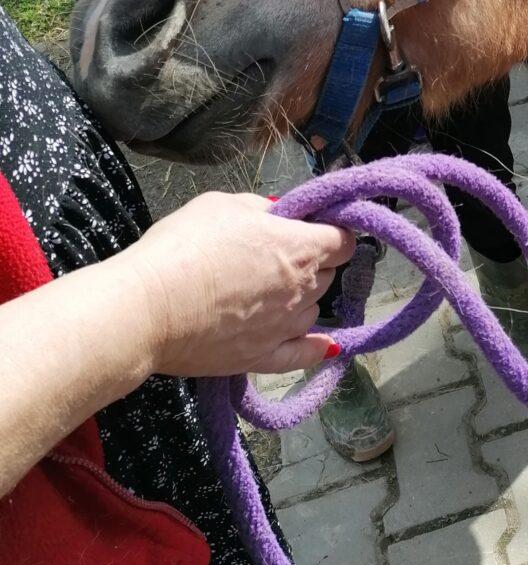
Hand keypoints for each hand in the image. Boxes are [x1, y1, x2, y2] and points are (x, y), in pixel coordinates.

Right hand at [122, 192, 355, 375]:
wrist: (148, 307)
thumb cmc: (185, 245)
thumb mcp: (224, 205)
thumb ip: (261, 209)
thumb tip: (277, 215)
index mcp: (299, 248)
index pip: (342, 240)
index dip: (331, 230)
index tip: (313, 228)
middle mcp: (301, 290)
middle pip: (327, 275)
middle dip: (312, 263)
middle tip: (277, 256)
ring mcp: (284, 328)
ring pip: (311, 310)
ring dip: (301, 299)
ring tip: (270, 292)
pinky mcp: (261, 358)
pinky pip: (302, 356)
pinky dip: (315, 348)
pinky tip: (326, 345)